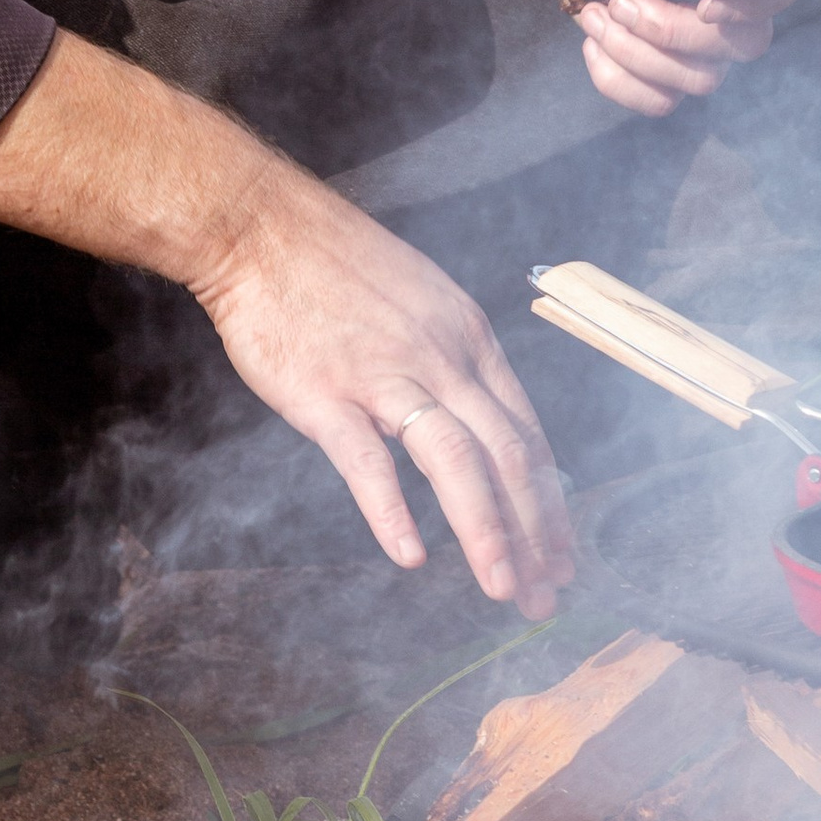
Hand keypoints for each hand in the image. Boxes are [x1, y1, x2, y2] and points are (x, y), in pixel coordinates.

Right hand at [0, 31, 571, 610]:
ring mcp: (384, 374)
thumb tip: (475, 418)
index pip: (527, 431)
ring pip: (458, 461)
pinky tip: (410, 556)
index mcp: (468, 337)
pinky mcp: (325, 393)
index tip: (562, 550)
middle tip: (549, 594)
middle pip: (509, 455)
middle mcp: (441, 356)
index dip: (550, 499)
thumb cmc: (333, 264)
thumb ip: (451, 359)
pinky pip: (368, 461)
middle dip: (538, 534)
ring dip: (489, 532)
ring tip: (505, 588)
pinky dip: (393, 512)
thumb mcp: (420, 298)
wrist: (259, 226)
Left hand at [530, 0, 772, 117]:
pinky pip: (659, 99)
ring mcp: (692, 28)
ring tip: (594, 14)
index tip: (704, 5)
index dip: (760, 3)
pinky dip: (621, 84)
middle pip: (746, 42)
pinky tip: (590, 45)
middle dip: (677, 35)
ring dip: (640, 59)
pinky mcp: (657, 58)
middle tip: (618, 2)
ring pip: (702, 78)